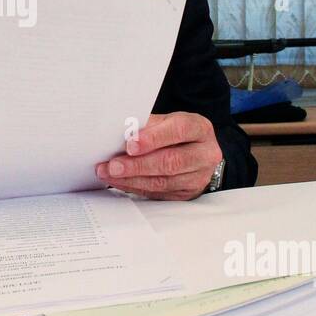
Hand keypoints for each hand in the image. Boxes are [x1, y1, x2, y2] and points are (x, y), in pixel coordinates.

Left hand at [95, 112, 222, 200]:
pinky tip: (120, 182)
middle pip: (171, 161)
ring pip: (163, 181)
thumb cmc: (175, 133)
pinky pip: (158, 193)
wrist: (194, 151)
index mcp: (200, 129)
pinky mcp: (187, 193)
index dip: (153, 138)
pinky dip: (135, 187)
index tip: (130, 144)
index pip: (179, 131)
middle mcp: (205, 154)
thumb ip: (148, 126)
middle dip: (138, 165)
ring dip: (132, 179)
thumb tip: (121, 134)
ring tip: (109, 174)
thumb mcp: (166, 122)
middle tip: (113, 165)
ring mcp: (199, 177)